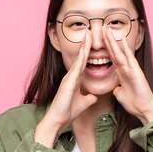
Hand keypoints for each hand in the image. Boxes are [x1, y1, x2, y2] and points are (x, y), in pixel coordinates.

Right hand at [35, 31, 97, 146]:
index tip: (93, 42)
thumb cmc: (67, 112)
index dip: (88, 52)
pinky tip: (85, 50)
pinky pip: (76, 68)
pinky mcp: (68, 83)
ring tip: (88, 35)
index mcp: (75, 80)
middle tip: (90, 31)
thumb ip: (89, 99)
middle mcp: (71, 77)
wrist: (57, 120)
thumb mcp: (83, 104)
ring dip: (83, 47)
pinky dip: (81, 59)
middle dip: (85, 45)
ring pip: (78, 60)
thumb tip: (95, 97)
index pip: (83, 63)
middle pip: (80, 57)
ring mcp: (69, 79)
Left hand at [103, 26, 152, 124]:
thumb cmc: (135, 103)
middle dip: (108, 40)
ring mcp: (131, 69)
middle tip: (102, 28)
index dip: (105, 48)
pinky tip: (122, 40)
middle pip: (115, 52)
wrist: (144, 109)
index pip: (112, 58)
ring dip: (113, 41)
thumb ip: (118, 90)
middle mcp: (126, 69)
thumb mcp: (121, 95)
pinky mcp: (136, 72)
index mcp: (122, 73)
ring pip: (120, 52)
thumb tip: (116, 89)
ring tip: (107, 29)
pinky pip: (129, 58)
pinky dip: (126, 49)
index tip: (99, 39)